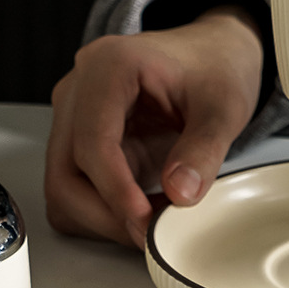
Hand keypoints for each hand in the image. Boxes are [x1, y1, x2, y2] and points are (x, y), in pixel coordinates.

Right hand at [45, 6, 262, 247]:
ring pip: (63, 187)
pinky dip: (104, 210)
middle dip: (106, 212)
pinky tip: (144, 208)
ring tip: (154, 219)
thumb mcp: (224, 106)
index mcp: (110, 66)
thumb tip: (180, 194)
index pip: (93, 141)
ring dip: (103, 216)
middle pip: (65, 172)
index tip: (145, 220)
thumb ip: (204, 149)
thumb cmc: (215, 67)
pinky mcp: (81, 139)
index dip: (116, 190)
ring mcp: (75, 115)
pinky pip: (76, 189)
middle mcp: (80, 88)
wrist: (213, 55)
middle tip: (152, 232)